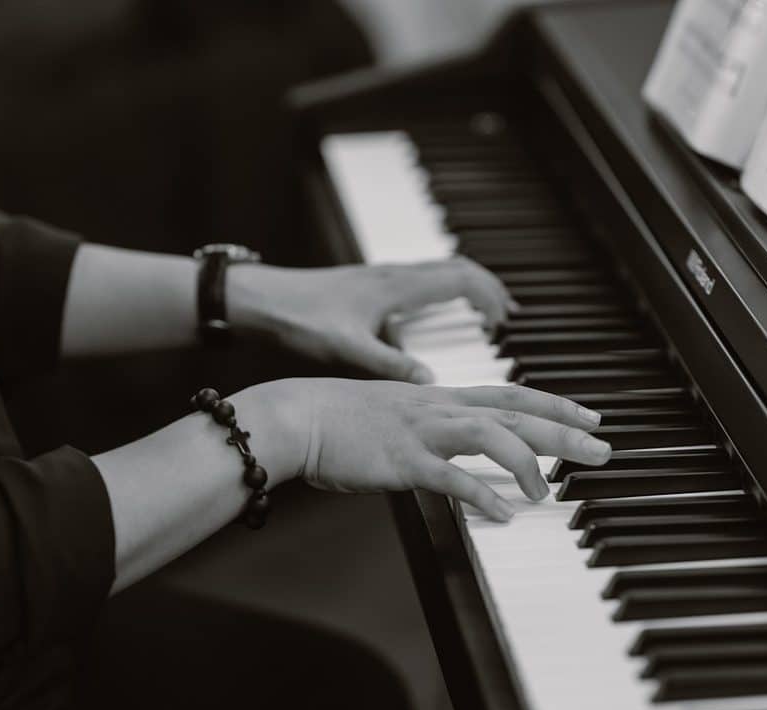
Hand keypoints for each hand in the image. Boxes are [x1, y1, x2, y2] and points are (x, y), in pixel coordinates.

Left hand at [226, 258, 511, 382]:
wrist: (259, 299)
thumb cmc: (299, 318)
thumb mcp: (347, 349)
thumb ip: (390, 364)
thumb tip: (430, 381)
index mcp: (396, 286)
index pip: (460, 280)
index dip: (488, 297)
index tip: (505, 319)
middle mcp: (393, 275)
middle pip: (456, 269)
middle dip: (487, 289)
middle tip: (507, 313)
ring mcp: (380, 278)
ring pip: (438, 272)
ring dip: (465, 289)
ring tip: (482, 313)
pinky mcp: (368, 287)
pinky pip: (419, 282)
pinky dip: (440, 295)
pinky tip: (432, 319)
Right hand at [234, 380, 608, 520]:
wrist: (296, 416)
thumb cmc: (338, 419)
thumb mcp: (395, 414)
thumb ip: (428, 427)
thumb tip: (451, 446)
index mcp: (440, 398)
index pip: (511, 395)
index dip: (553, 405)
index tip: (588, 416)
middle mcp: (440, 408)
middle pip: (516, 414)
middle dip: (564, 432)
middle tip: (602, 450)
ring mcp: (423, 433)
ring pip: (492, 437)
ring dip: (527, 464)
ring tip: (549, 491)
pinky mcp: (402, 461)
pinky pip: (451, 478)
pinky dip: (482, 495)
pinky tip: (504, 513)